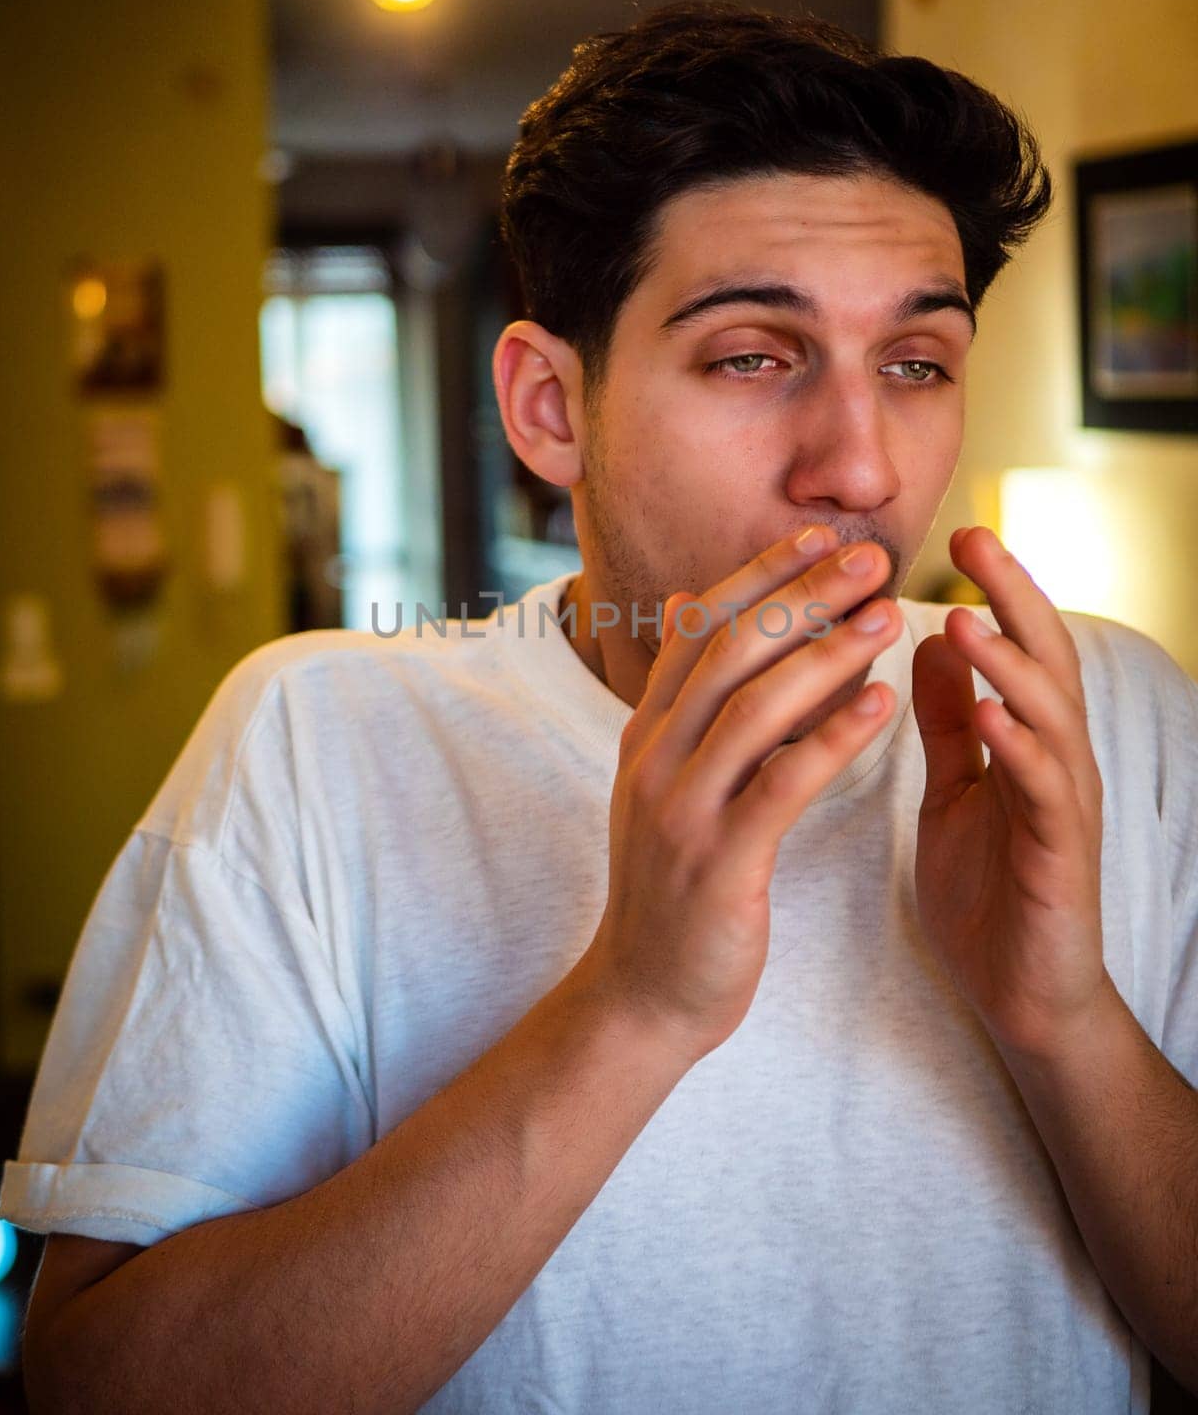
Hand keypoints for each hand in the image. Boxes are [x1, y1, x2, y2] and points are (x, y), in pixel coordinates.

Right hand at [578, 527, 902, 1066]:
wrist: (643, 996)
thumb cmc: (677, 886)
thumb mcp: (667, 783)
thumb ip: (689, 704)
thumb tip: (699, 611)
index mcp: (646, 734)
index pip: (701, 629)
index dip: (760, 576)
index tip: (818, 536)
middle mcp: (654, 758)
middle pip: (730, 652)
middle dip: (801, 595)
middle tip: (869, 556)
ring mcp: (679, 810)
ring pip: (754, 708)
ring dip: (826, 653)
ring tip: (888, 615)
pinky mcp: (718, 862)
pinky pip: (781, 784)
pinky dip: (833, 737)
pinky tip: (883, 702)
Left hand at [910, 525, 1108, 1060]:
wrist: (1021, 998)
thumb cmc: (988, 890)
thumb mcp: (954, 791)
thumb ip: (947, 721)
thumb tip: (929, 640)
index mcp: (1023, 741)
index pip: (1014, 647)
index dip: (993, 590)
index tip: (955, 533)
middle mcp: (1054, 761)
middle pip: (1044, 660)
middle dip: (1013, 597)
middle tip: (974, 538)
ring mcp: (1063, 807)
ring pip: (1052, 717)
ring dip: (1012, 665)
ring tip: (969, 620)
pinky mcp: (1060, 858)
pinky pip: (1047, 792)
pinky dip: (1023, 748)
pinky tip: (993, 717)